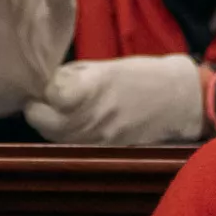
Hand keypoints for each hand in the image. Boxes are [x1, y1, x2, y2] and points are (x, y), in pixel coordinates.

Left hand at [22, 54, 206, 145]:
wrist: (178, 100)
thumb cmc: (141, 75)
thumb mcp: (105, 66)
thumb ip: (72, 76)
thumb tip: (45, 84)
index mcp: (94, 87)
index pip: (50, 94)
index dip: (41, 88)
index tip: (43, 83)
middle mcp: (95, 115)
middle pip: (45, 121)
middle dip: (38, 109)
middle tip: (41, 100)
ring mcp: (100, 136)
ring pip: (55, 137)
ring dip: (49, 124)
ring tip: (55, 111)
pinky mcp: (105, 149)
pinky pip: (73, 145)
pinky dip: (65, 136)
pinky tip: (72, 123)